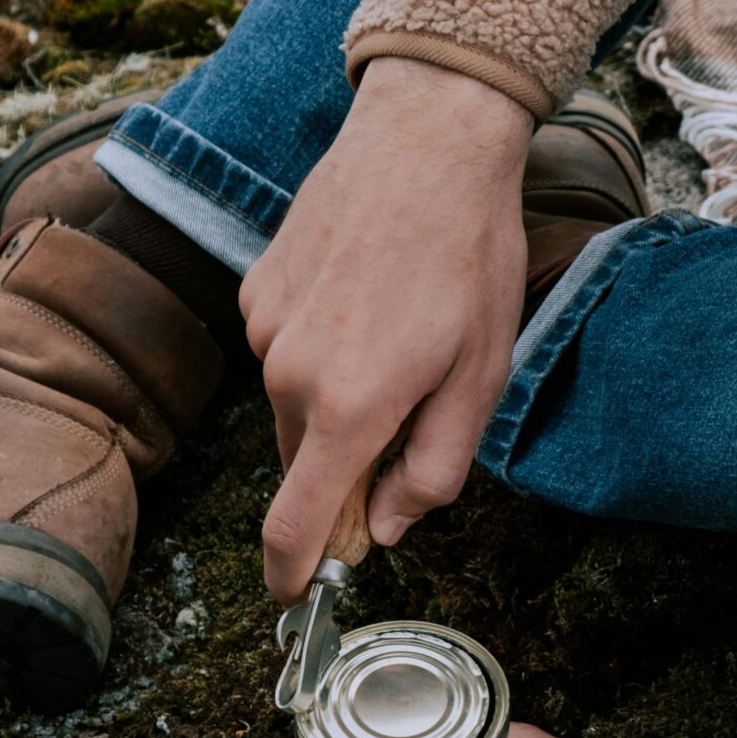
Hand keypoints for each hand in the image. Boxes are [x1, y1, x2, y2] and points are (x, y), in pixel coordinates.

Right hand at [243, 57, 531, 601]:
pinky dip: (320, 347)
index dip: (292, 574)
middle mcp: (290, 375)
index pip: (295, 523)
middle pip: (306, 460)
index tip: (296, 598)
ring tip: (399, 332)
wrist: (426, 139)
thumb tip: (387, 526)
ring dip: (337, 399)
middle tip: (413, 413)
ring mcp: (265, 329)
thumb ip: (433, 469)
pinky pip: (284, 350)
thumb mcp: (479, 376)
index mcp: (349, 408)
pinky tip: (366, 295)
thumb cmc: (468, 258)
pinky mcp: (257, 290)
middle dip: (347, 463)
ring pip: (295, 404)